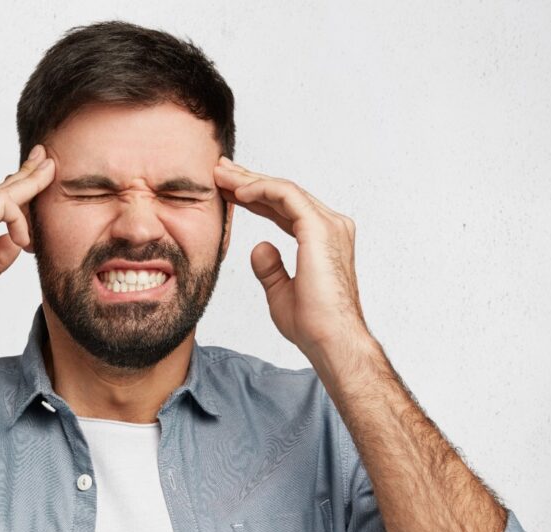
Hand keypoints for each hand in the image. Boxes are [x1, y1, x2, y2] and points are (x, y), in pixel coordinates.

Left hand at [213, 156, 368, 359]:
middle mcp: (330, 227)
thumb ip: (271, 267)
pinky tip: (239, 191)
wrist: (330, 340)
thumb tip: (259, 247)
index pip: (284, 210)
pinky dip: (261, 190)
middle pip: (283, 195)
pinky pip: (286, 196)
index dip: (255, 199)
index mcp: (323, 240)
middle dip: (249, 181)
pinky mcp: (319, 228)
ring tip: (221, 175)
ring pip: (283, 190)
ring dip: (249, 180)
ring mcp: (328, 225)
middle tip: (220, 170)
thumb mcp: (281, 292)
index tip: (227, 192)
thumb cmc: (312, 324)